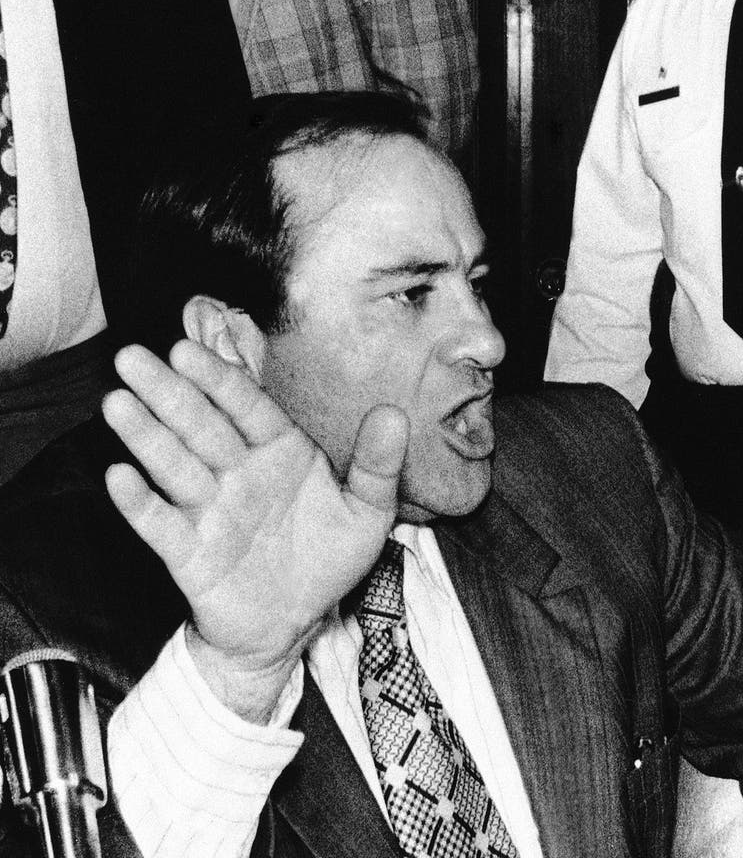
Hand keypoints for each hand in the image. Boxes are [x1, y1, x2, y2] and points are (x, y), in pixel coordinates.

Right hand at [102, 342, 404, 722]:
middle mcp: (238, 474)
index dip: (219, 379)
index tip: (188, 349)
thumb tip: (396, 413)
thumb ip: (379, 465)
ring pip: (174, 466)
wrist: (293, 623)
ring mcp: (210, 511)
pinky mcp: (190, 553)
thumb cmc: (328, 558)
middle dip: (168, 392)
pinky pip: (161, 524)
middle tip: (132, 357)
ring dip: (145, 436)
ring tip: (117, 402)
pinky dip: (140, 502)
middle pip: (200, 426)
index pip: (247, 407)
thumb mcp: (367, 513)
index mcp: (280, 452)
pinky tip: (119, 476)